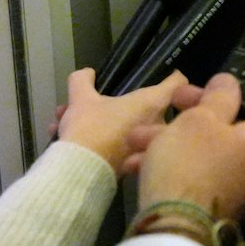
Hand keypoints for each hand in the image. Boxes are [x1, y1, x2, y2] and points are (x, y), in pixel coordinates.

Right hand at [55, 68, 190, 174]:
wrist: (82, 172)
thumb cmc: (90, 128)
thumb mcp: (81, 99)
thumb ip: (83, 80)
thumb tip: (88, 73)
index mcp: (152, 103)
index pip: (178, 82)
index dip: (172, 74)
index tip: (162, 73)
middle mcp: (158, 125)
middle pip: (146, 106)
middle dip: (116, 101)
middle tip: (93, 99)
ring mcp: (148, 146)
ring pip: (125, 124)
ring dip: (98, 118)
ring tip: (67, 117)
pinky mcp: (133, 163)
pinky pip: (119, 142)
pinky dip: (97, 137)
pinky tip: (66, 134)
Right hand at [135, 74, 244, 220]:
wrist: (173, 231)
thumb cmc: (192, 165)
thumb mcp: (201, 119)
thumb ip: (219, 96)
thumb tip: (231, 84)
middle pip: (237, 124)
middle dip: (201, 108)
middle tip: (177, 98)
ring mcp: (236, 185)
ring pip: (208, 148)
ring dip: (174, 136)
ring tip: (138, 134)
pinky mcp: (212, 201)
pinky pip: (196, 172)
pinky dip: (170, 162)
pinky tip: (135, 161)